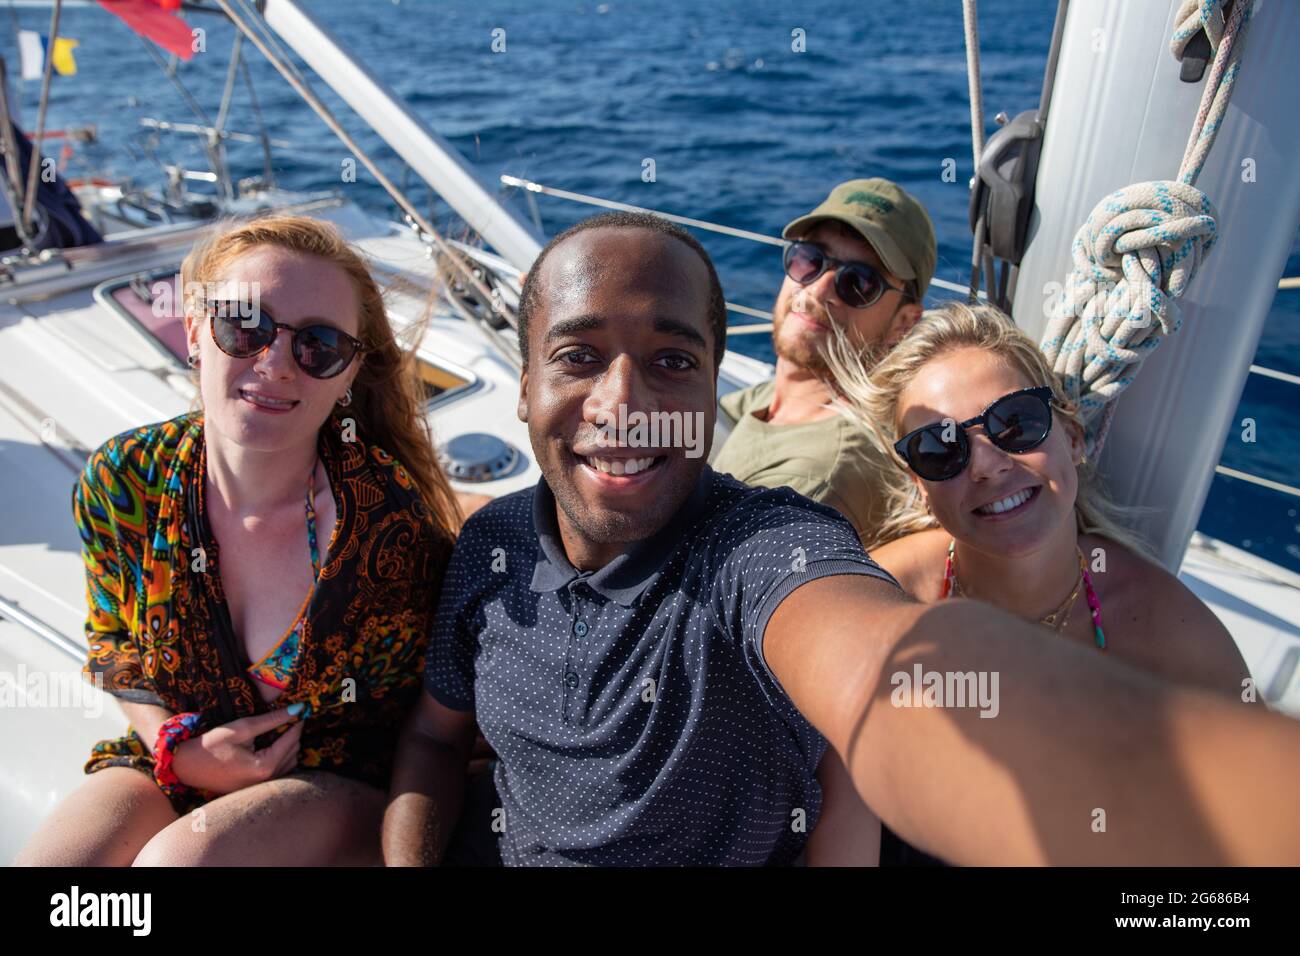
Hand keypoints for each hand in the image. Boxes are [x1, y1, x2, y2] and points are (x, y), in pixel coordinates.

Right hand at [171, 709, 302, 794]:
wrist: (187, 766)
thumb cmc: (211, 745)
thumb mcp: (242, 728)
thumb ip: (271, 720)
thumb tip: (297, 709)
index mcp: (264, 767)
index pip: (291, 740)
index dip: (297, 722)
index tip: (302, 709)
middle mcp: (266, 782)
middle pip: (293, 752)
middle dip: (293, 734)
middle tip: (290, 717)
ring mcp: (261, 788)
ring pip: (290, 763)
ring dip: (289, 747)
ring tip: (280, 731)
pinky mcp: (256, 789)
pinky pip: (280, 772)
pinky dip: (281, 758)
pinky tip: (273, 747)